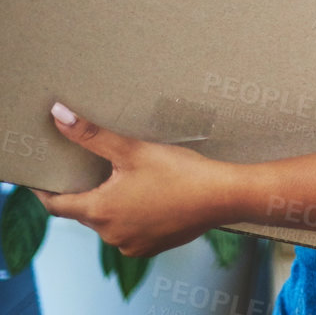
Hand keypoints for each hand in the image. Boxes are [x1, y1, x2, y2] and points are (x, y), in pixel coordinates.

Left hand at [33, 102, 232, 257]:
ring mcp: (132, 244)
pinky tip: (150, 199)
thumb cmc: (180, 172)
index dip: (48, 191)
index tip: (45, 179)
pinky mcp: (152, 246)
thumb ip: (92, 135)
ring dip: (113, 205)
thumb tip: (59, 116)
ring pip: (110, 222)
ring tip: (130, 182)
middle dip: (89, 192)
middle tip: (98, 171)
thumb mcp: (133, 150)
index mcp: (100, 211)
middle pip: (86, 211)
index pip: (57, 205)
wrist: (223, 195)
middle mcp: (110, 234)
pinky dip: (134, 217)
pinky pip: (131, 231)